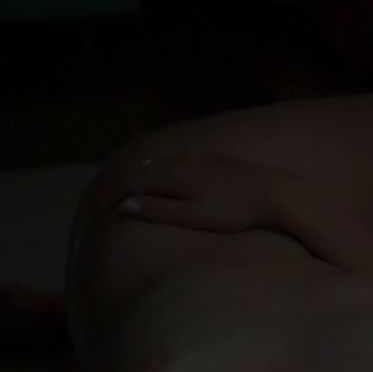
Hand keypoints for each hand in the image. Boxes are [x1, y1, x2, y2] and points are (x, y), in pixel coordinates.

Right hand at [115, 148, 304, 233]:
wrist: (274, 191)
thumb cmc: (234, 211)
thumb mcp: (194, 216)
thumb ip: (159, 211)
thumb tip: (124, 206)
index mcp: (172, 173)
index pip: (130, 181)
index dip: (110, 196)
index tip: (97, 212)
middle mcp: (180, 158)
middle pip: (140, 168)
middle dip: (120, 185)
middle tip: (104, 203)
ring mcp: (196, 155)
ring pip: (157, 162)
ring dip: (138, 176)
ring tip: (125, 192)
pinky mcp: (210, 158)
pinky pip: (173, 160)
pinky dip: (157, 170)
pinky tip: (158, 178)